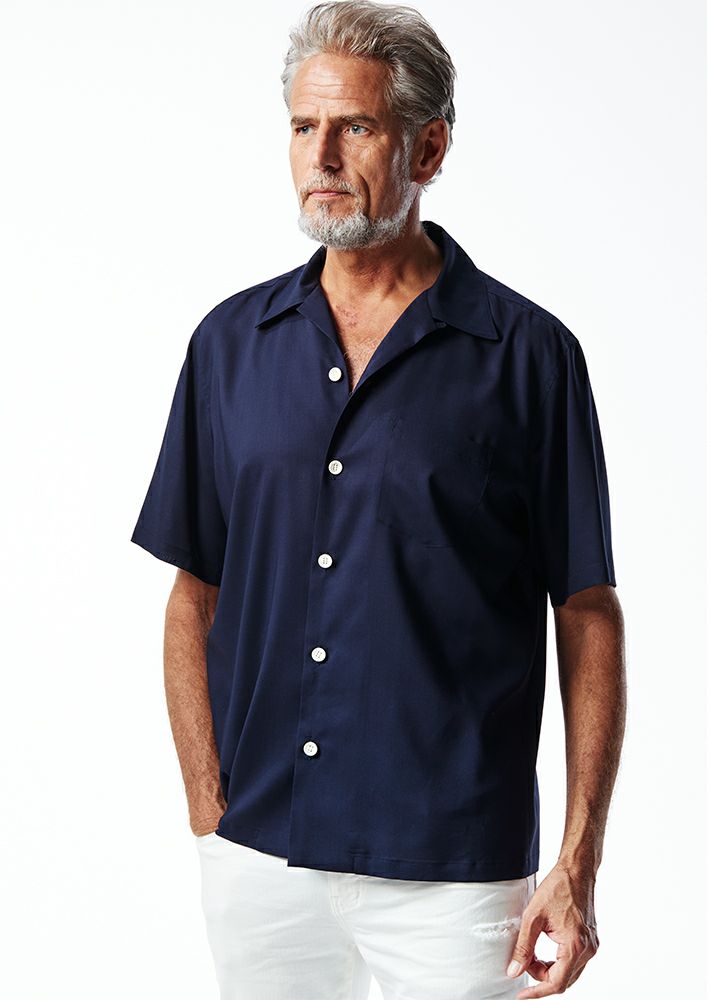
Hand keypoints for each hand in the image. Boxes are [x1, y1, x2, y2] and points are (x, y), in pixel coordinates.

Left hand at [505, 863, 598, 996]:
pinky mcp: (590, 941)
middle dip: (540, 977)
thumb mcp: (533, 917)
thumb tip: (514, 970)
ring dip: (548, 970)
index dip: (537, 991)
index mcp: (575, 946)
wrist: (576, 871)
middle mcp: (588, 950)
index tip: (521, 996)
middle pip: (563, 980)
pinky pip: (573, 962)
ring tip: (530, 956)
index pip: (556, 983)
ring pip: (568, 973)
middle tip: (521, 963)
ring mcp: (591, 946)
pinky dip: (557, 963)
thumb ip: (523, 947)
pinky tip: (543, 952)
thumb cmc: (557, 888)